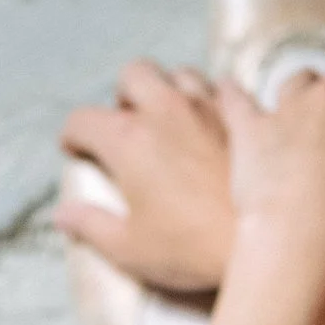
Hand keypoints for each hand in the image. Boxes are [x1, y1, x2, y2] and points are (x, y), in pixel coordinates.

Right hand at [56, 60, 236, 292]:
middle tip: (125, 124)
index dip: (73, 136)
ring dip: (168, 91)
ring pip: (179, 74)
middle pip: (133, 74)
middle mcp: (164, 111)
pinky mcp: (244, 117)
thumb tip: (62, 216)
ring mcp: (208, 108)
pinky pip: (223, 90)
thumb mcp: (128, 248)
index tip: (76, 151)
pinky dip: (212, 102)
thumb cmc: (191, 250)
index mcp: (127, 140)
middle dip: (122, 94)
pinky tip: (212, 126)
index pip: (82, 120)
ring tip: (169, 122)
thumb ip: (90, 226)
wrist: (261, 244)